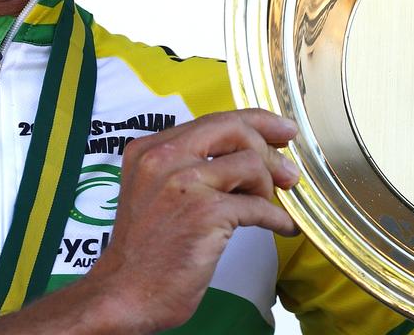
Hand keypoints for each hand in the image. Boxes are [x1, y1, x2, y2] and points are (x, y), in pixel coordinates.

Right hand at [84, 109, 299, 332]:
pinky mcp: (205, 212)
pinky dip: (277, 218)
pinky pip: (258, 205)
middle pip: (235, 130)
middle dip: (270, 148)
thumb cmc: (144, 250)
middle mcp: (164, 158)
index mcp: (150, 149)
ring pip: (251, 162)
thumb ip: (189, 167)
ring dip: (270, 186)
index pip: (214, 120)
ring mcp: (185, 183)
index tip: (281, 131)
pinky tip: (283, 226)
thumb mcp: (154, 190)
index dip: (256, 121)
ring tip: (272, 204)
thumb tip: (247, 155)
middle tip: (288, 172)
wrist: (125, 293)